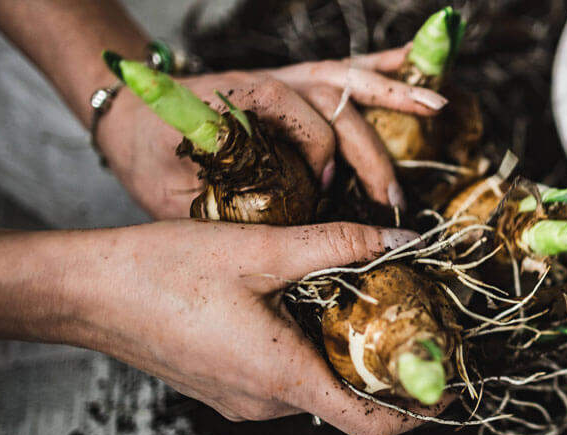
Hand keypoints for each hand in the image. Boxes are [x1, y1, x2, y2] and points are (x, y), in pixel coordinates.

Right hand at [36, 221, 442, 434]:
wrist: (85, 291)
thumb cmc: (162, 271)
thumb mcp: (260, 249)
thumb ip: (337, 245)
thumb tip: (398, 238)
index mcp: (282, 377)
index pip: (370, 425)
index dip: (417, 411)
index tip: (448, 386)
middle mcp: (265, 402)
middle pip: (349, 401)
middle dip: (387, 367)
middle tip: (415, 322)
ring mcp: (242, 399)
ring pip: (316, 385)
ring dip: (345, 352)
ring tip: (365, 303)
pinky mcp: (225, 386)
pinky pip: (284, 378)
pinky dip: (309, 350)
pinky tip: (310, 305)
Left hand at [96, 47, 444, 219]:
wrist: (129, 114)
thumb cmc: (149, 155)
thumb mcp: (169, 189)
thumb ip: (218, 208)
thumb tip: (276, 237)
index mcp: (235, 102)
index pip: (293, 113)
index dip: (317, 148)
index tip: (325, 187)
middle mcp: (267, 82)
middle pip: (334, 100)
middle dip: (370, 149)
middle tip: (393, 198)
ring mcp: (285, 79)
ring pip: (348, 80)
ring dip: (395, 93)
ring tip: (438, 108)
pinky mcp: (295, 82)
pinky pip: (344, 70)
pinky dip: (383, 66)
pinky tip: (419, 65)